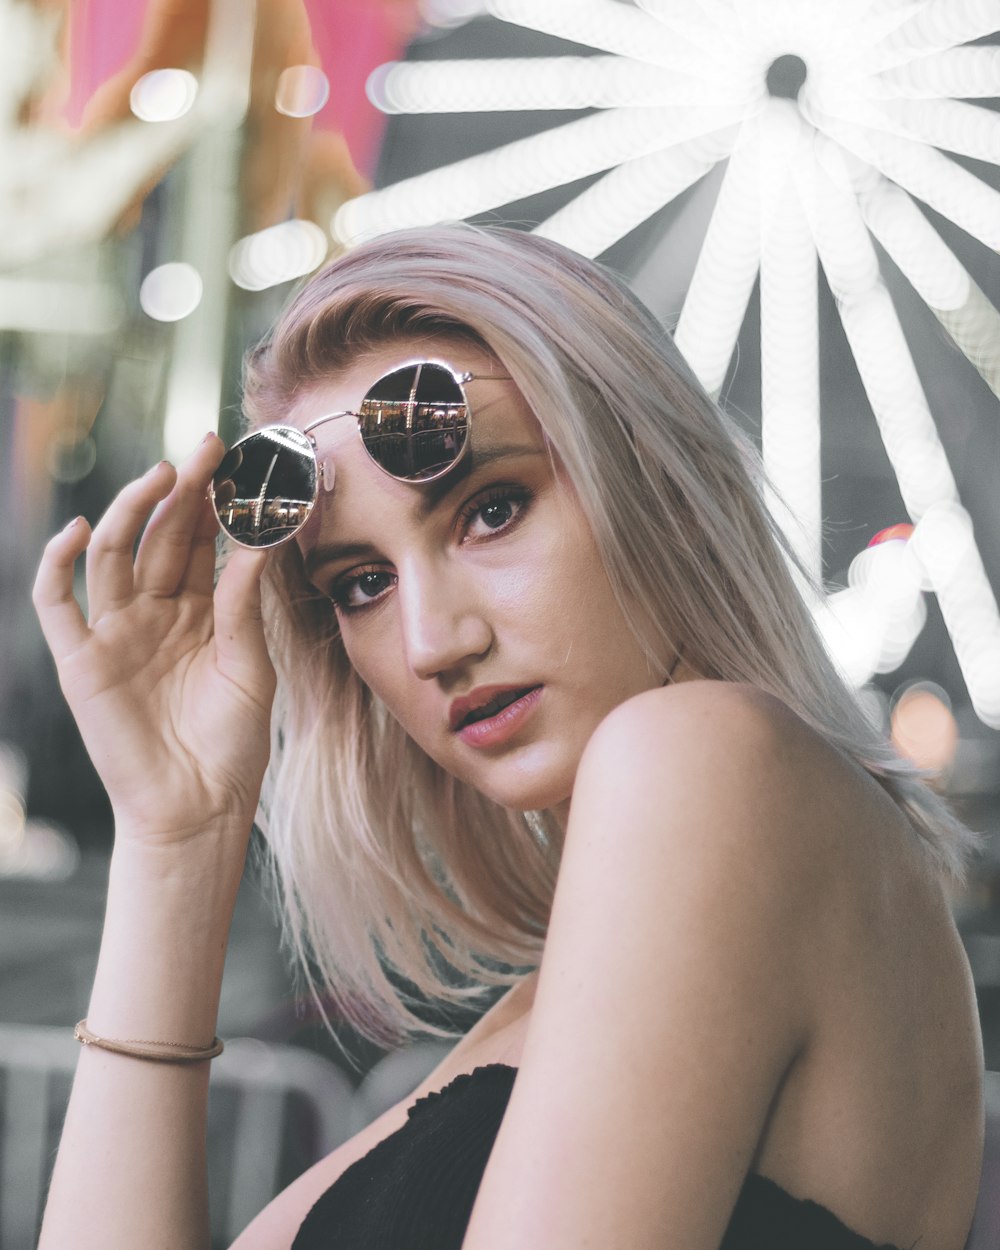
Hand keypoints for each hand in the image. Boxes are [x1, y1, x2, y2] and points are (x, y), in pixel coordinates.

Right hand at [33, 434, 276, 848]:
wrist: (199, 807)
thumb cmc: (232, 743)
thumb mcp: (250, 665)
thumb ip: (245, 605)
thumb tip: (260, 541)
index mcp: (198, 613)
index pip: (201, 543)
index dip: (214, 503)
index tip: (239, 461)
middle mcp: (154, 614)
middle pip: (160, 537)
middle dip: (182, 491)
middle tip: (205, 448)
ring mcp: (115, 633)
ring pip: (111, 554)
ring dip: (131, 511)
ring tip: (163, 476)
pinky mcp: (81, 661)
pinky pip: (56, 603)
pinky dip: (56, 564)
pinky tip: (75, 529)